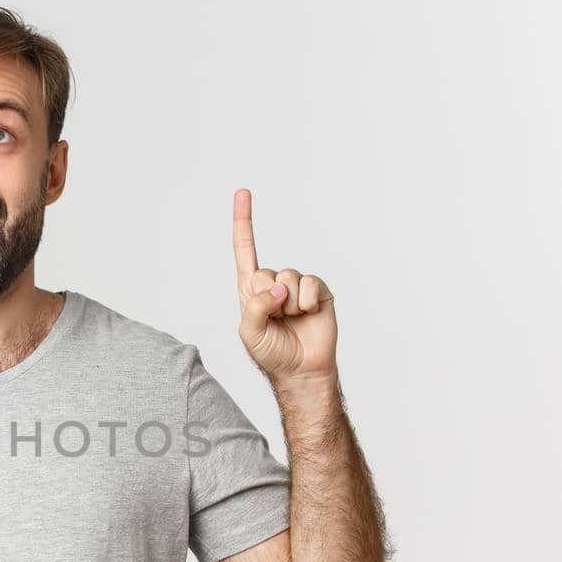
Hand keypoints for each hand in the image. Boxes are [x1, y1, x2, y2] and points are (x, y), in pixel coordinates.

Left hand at [232, 188, 337, 385]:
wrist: (301, 370)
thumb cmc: (272, 353)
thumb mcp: (250, 332)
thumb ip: (255, 307)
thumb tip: (277, 289)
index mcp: (252, 289)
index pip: (244, 249)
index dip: (244, 221)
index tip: (243, 192)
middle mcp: (274, 283)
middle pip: (265, 272)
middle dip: (268, 299)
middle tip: (275, 319)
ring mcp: (297, 286)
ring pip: (288, 278)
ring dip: (288, 305)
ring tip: (292, 320)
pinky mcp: (318, 291)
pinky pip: (309, 284)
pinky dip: (306, 301)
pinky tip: (308, 314)